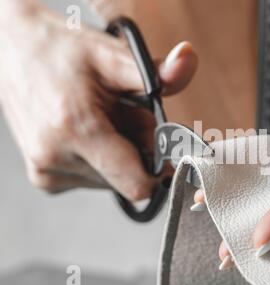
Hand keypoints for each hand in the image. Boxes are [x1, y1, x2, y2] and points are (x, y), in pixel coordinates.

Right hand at [0, 2, 197, 199]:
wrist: (11, 52)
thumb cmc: (63, 52)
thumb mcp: (112, 54)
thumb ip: (156, 71)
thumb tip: (189, 60)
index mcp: (76, 129)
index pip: (138, 184)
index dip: (159, 166)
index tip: (160, 141)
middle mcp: (55, 159)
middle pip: (128, 179)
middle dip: (138, 151)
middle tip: (125, 115)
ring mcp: (47, 173)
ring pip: (112, 181)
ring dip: (119, 154)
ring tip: (102, 119)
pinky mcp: (45, 179)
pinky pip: (94, 179)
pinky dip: (100, 158)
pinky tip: (87, 131)